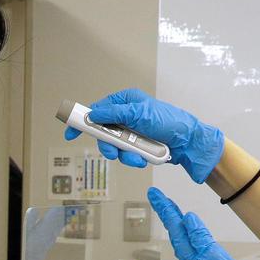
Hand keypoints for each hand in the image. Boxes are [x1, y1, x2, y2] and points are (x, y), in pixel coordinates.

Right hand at [65, 88, 225, 182]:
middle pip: (103, 132)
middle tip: (112, 154)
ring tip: (137, 158)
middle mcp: (126, 115)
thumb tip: (93, 114)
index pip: (97, 109)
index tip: (70, 133)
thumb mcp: (139, 114)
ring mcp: (131, 131)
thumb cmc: (169, 121)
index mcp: (125, 101)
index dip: (82, 121)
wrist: (188, 142)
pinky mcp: (137, 145)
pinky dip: (133, 158)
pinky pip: (126, 154)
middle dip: (108, 145)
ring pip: (114, 146)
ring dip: (124, 155)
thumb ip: (114, 114)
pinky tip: (143, 159)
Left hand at [146, 188, 259, 259]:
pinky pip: (188, 242)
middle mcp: (186, 254)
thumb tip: (188, 219)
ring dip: (173, 219)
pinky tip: (186, 228)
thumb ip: (199, 236)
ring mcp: (193, 259)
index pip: (173, 224)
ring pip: (179, 234)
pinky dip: (184, 231)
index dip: (164, 207)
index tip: (154, 194)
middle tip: (156, 196)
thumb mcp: (212, 255)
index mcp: (187, 250)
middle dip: (165, 210)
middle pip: (173, 228)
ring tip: (168, 206)